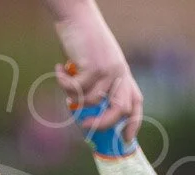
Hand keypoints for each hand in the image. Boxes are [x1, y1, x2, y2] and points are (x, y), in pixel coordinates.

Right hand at [51, 7, 143, 142]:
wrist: (77, 16)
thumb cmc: (83, 41)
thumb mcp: (96, 64)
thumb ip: (97, 84)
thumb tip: (87, 112)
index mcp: (123, 73)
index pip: (135, 102)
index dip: (134, 123)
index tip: (126, 139)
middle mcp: (120, 73)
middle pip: (120, 109)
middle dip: (103, 123)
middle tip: (85, 126)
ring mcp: (109, 70)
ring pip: (92, 101)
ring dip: (74, 97)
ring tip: (64, 81)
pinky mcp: (94, 66)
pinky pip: (76, 89)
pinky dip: (64, 83)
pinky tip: (59, 69)